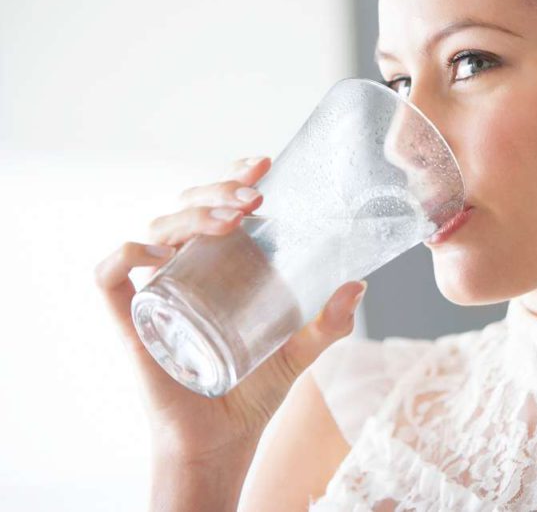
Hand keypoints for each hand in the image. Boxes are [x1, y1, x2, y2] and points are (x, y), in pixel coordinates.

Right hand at [94, 156, 366, 461]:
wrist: (224, 440)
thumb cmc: (257, 389)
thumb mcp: (302, 349)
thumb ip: (330, 322)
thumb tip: (358, 285)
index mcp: (222, 263)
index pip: (219, 202)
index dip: (233, 175)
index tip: (265, 164)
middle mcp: (187, 268)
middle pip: (187, 206)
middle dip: (218, 189)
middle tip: (255, 197)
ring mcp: (159, 290)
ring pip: (157, 229)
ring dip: (192, 213)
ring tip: (234, 219)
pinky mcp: (133, 320)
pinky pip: (110, 276)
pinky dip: (128, 254)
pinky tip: (162, 253)